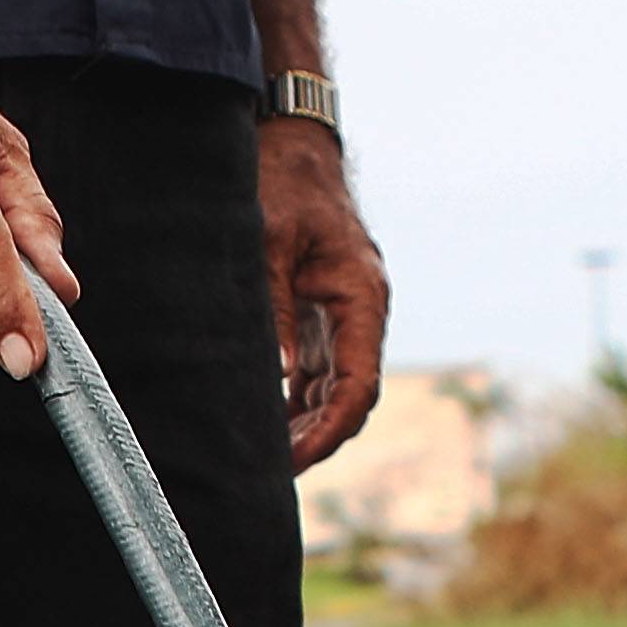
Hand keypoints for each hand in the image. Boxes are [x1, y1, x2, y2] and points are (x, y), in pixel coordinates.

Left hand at [263, 119, 388, 468]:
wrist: (291, 151)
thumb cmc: (282, 188)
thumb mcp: (268, 244)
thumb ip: (274, 309)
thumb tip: (277, 376)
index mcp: (362, 299)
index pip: (359, 385)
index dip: (330, 430)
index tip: (295, 460)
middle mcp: (361, 315)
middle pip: (350, 398)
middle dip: (317, 439)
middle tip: (270, 475)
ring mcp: (343, 319)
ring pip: (334, 391)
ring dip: (306, 427)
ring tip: (265, 463)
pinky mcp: (321, 318)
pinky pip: (316, 375)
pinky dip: (296, 404)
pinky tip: (265, 428)